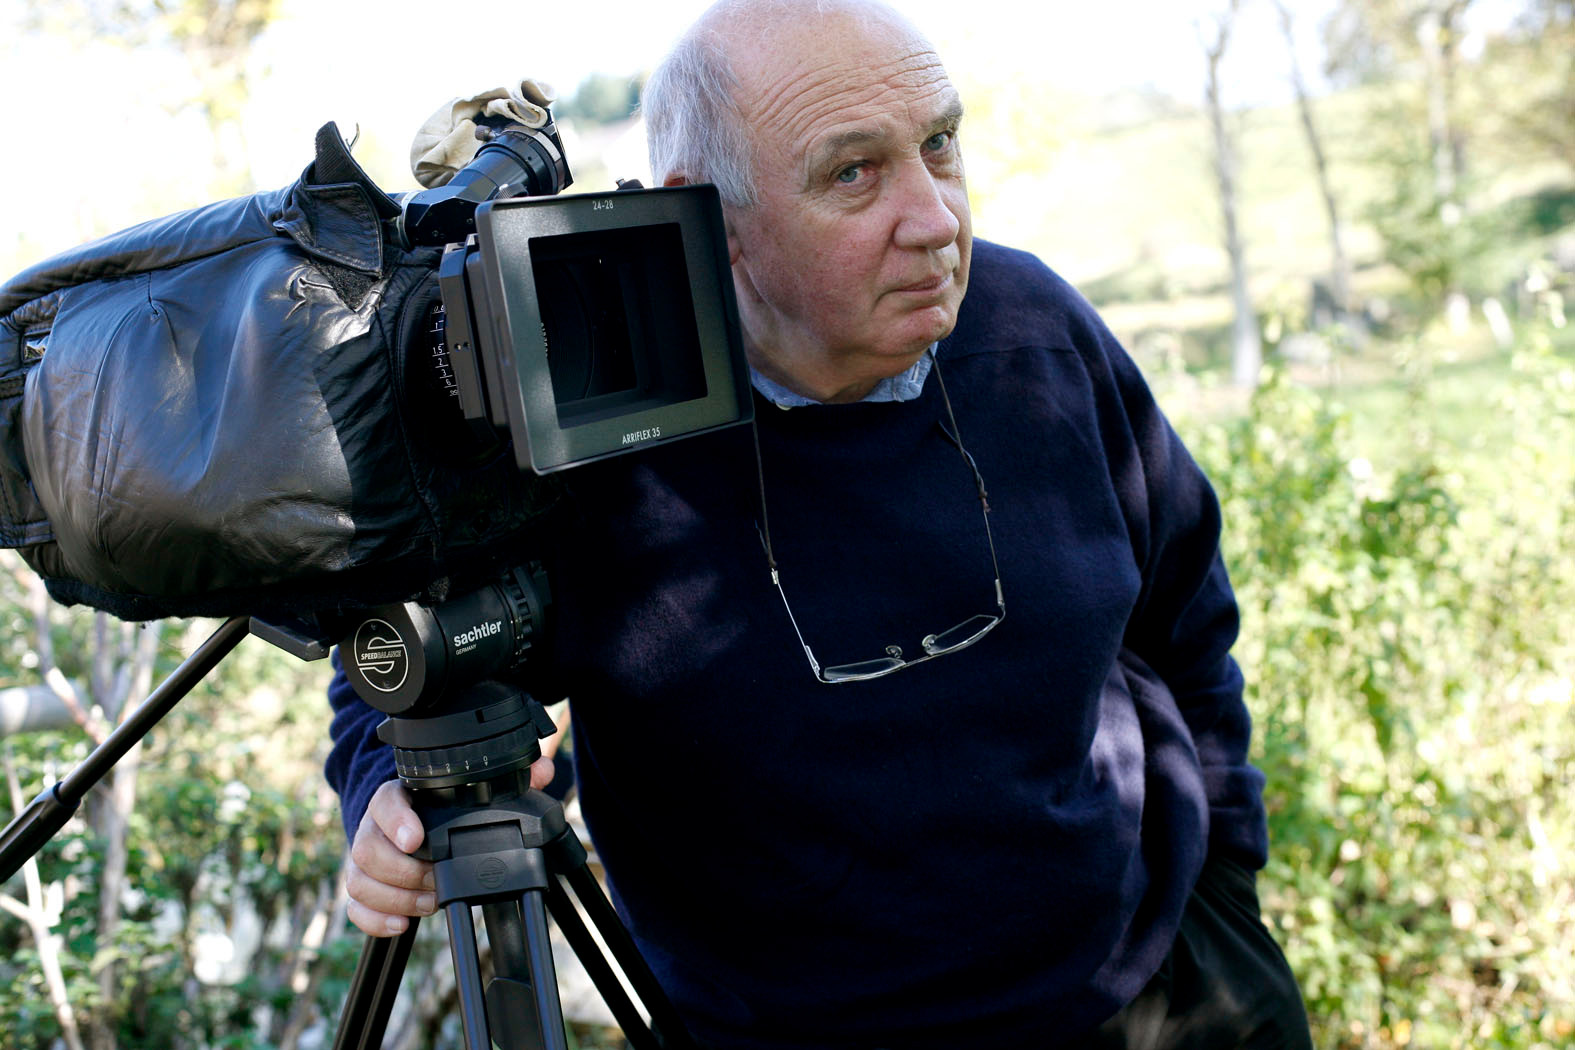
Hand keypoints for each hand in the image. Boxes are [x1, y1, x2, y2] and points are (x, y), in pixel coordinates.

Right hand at [345, 754, 556, 936]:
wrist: (404, 821)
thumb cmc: (440, 807)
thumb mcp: (469, 789)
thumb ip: (507, 777)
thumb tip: (542, 770)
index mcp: (398, 798)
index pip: (385, 802)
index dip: (396, 821)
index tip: (416, 839)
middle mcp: (373, 827)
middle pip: (368, 849)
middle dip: (405, 872)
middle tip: (437, 879)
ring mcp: (364, 858)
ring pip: (360, 880)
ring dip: (397, 898)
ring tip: (430, 903)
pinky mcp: (362, 885)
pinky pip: (355, 907)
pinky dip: (376, 920)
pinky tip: (403, 924)